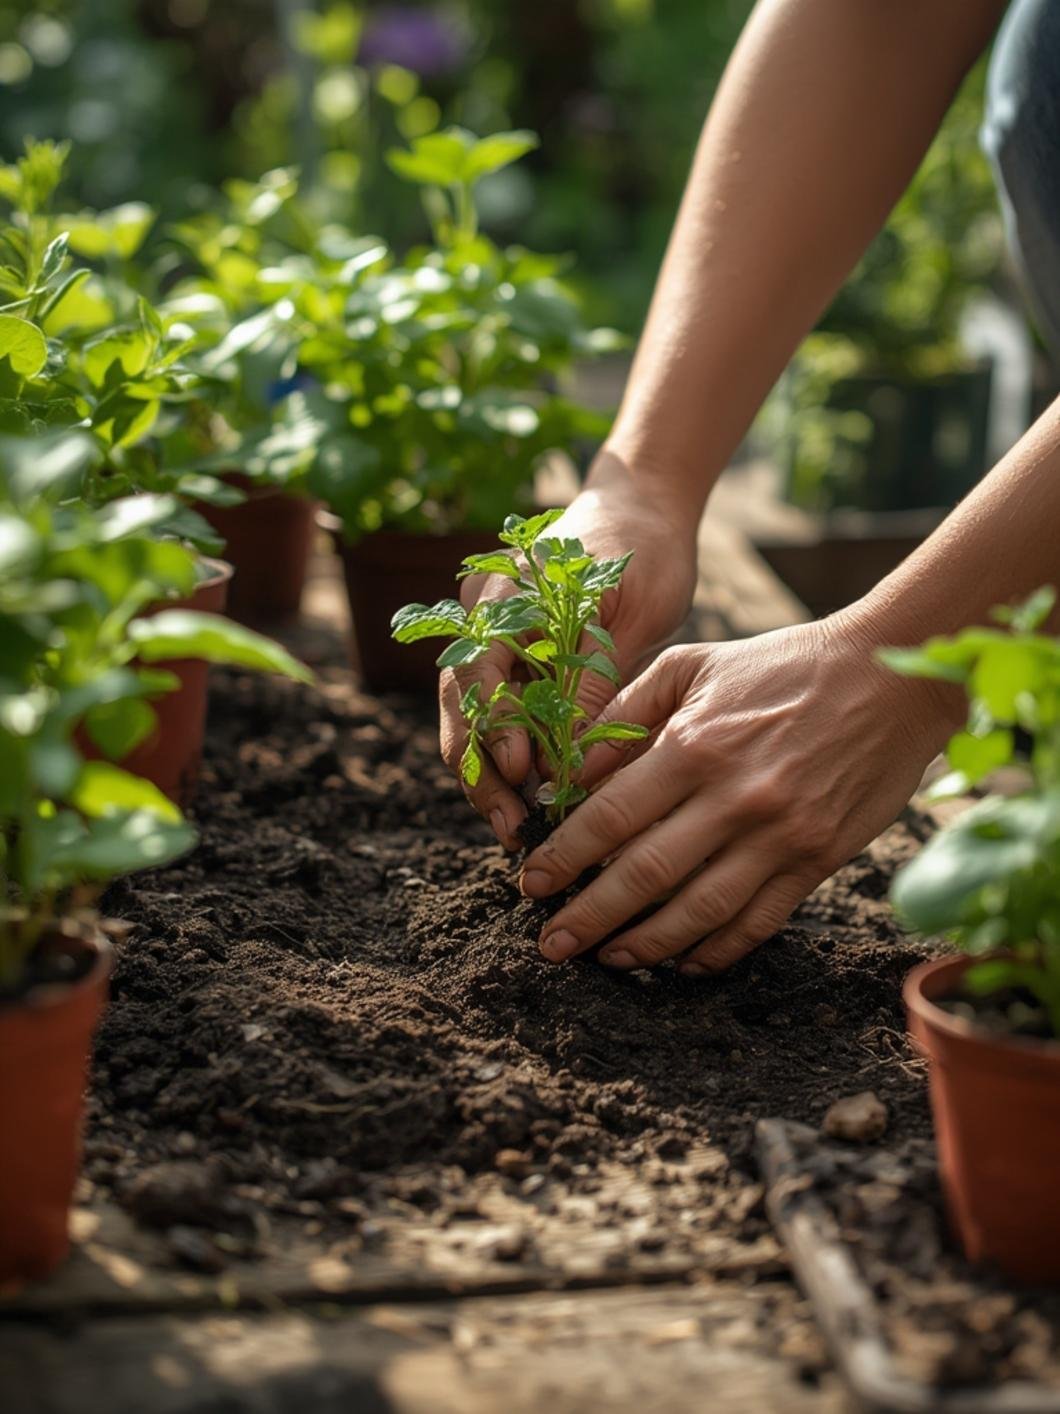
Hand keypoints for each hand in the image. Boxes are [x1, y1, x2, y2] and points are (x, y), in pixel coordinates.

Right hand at [439, 452, 698, 846]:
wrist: (642, 509)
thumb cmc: (642, 550)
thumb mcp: (631, 612)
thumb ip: (592, 674)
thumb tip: (566, 756)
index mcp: (509, 592)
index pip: (479, 665)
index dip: (493, 722)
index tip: (519, 766)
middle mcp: (485, 616)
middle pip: (463, 702)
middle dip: (480, 769)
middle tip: (509, 825)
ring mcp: (494, 639)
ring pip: (474, 717)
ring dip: (489, 774)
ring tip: (514, 829)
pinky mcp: (513, 661)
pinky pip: (500, 715)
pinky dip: (510, 757)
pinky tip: (530, 799)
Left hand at [519, 614, 961, 973]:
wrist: (889, 676)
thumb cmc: (781, 665)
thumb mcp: (693, 666)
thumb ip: (626, 711)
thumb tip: (573, 769)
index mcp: (695, 744)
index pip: (611, 816)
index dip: (565, 856)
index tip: (531, 883)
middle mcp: (735, 797)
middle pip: (645, 875)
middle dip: (589, 915)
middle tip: (551, 943)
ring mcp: (780, 835)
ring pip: (700, 910)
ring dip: (647, 944)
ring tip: (609, 958)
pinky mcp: (819, 859)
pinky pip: (759, 920)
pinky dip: (718, 949)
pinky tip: (685, 961)